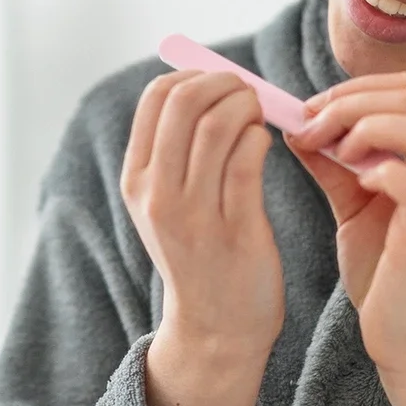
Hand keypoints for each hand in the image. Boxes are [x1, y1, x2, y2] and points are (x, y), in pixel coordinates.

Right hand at [120, 69, 282, 405]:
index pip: (157, 97)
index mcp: (137, 180)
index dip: (194, 76)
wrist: (216, 329)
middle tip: (248, 94)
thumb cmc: (201, 255)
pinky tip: (268, 145)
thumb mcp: (166, 204)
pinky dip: (262, 139)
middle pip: (186, 102)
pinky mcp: (234, 229)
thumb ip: (174, 150)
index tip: (219, 84)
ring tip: (260, 120)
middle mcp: (156, 194)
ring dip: (249, 108)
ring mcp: (193, 214)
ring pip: (218, 125)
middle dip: (225, 84)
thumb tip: (202, 84)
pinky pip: (248, 159)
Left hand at [286, 73, 405, 373]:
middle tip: (308, 125)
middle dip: (348, 103)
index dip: (354, 89)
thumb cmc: (386, 276)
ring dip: (360, 128)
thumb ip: (335, 165)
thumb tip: (299, 127)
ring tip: (329, 149)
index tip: (311, 111)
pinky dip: (376, 170)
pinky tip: (355, 183)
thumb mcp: (355, 207)